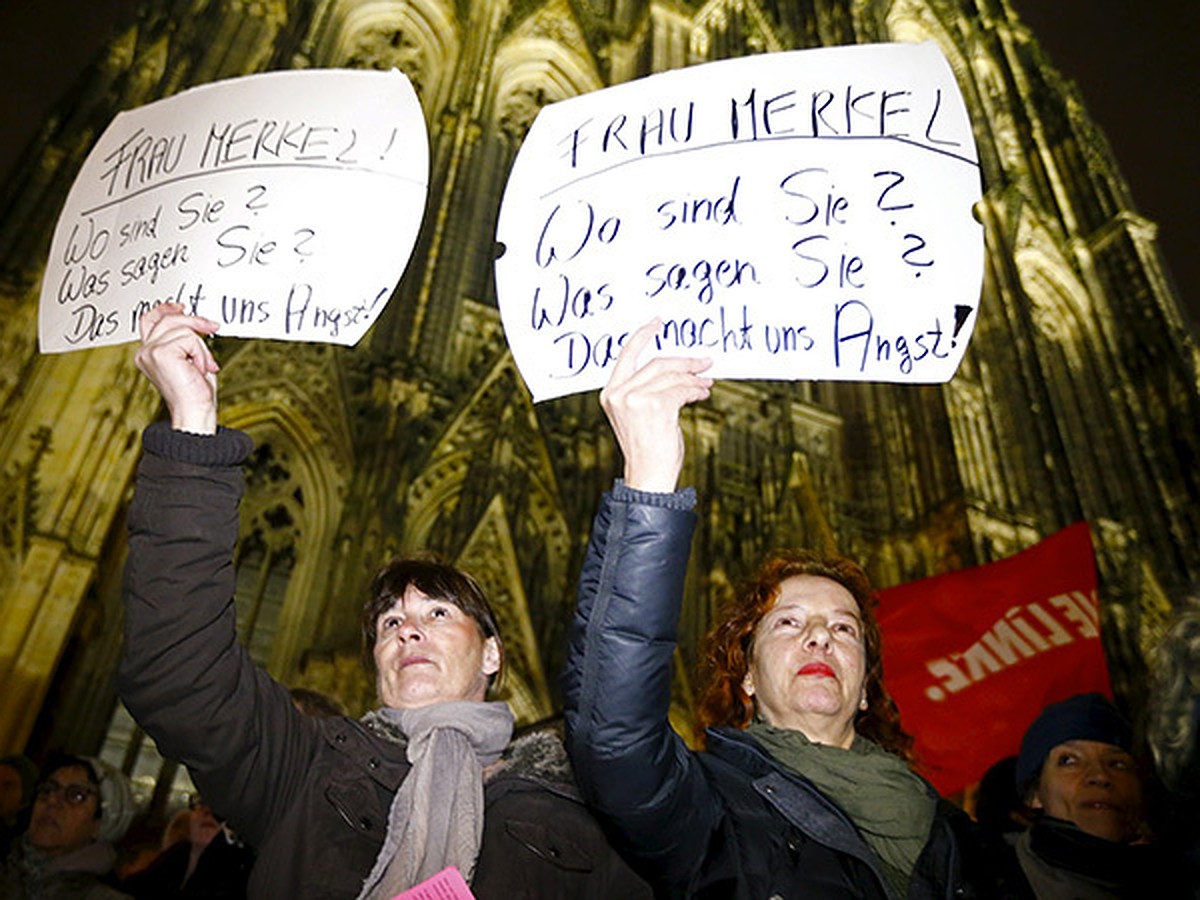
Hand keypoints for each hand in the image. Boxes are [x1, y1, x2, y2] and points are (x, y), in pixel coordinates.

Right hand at [134, 303, 220, 434]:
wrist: (194, 411)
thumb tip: (195, 322)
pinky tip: (199, 368)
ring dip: (200, 347)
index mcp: (148, 352)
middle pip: (167, 318)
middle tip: (212, 327)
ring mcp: (150, 352)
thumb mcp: (189, 359)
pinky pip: (189, 338)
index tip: (182, 307)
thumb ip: (184, 341)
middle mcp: (145, 351)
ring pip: (182, 328)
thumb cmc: (194, 392)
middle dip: (194, 321)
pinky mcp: (161, 354)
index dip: (166, 309)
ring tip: (202, 365)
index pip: (150, 320)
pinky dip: (200, 352)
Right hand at [600, 320, 712, 492]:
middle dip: (684, 361)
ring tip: (706, 383)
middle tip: (704, 361)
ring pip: (672, 376)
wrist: (649, 476)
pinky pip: (681, 389)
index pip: (627, 355)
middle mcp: (619, 393)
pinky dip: (696, 389)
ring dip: (694, 378)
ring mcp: (635, 399)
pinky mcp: (655, 406)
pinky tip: (703, 393)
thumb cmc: (648, 447)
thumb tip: (680, 369)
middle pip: (657, 363)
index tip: (659, 323)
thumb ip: (648, 390)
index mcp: (610, 393)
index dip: (643, 335)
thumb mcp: (640, 414)